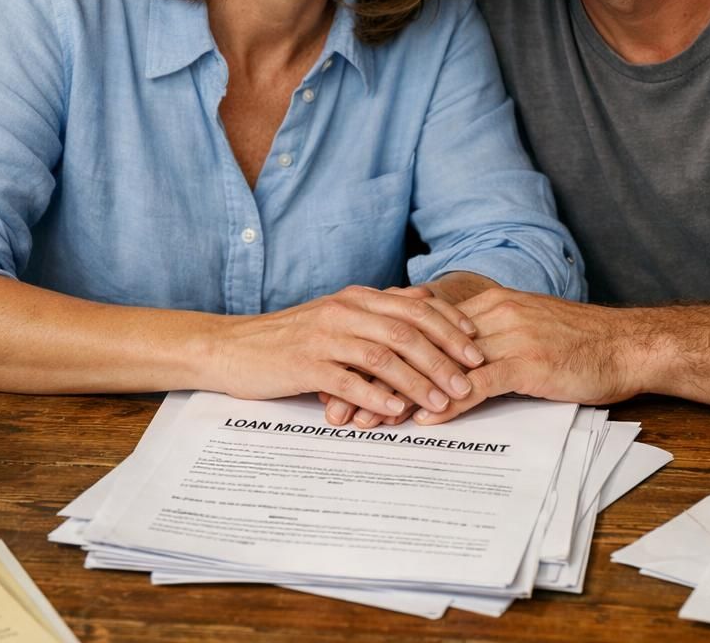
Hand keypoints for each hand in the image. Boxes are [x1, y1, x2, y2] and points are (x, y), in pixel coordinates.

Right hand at [212, 285, 483, 418]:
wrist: (233, 347)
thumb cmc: (290, 337)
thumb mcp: (338, 314)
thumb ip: (379, 309)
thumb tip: (425, 302)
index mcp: (357, 298)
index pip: (415, 307)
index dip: (450, 326)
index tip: (476, 347)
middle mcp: (344, 311)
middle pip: (406, 331)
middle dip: (444, 357)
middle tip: (469, 381)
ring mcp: (324, 337)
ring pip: (383, 356)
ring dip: (418, 380)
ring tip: (442, 402)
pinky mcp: (305, 364)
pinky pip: (348, 380)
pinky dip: (376, 396)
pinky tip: (396, 412)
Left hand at [326, 289, 639, 427]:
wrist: (625, 344)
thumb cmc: (574, 340)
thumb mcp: (519, 324)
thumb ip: (478, 333)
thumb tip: (437, 351)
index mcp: (484, 301)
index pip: (416, 321)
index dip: (376, 345)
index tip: (342, 369)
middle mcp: (489, 314)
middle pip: (416, 345)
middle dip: (373, 374)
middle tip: (339, 402)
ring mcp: (507, 336)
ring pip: (437, 366)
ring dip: (399, 394)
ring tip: (366, 420)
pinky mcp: (526, 362)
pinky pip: (478, 384)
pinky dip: (447, 403)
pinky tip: (422, 421)